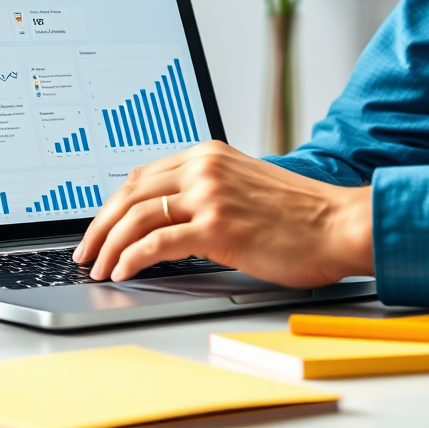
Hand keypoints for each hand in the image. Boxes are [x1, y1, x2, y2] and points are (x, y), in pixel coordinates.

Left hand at [73, 141, 373, 288]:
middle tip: (85, 250)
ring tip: (98, 267)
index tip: (100, 226)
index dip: (114, 203)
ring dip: (109, 245)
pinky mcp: (217, 227)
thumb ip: (209, 191)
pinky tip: (123, 272)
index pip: (142, 175)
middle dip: (100, 225)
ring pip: (136, 217)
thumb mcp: (246, 187)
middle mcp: (204, 168)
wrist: (343, 224)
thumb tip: (170, 217)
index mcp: (208, 155)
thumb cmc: (302, 215)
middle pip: (129, 193)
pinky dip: (132, 258)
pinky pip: (156, 243)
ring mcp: (210, 195)